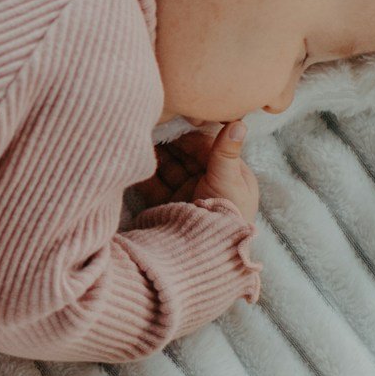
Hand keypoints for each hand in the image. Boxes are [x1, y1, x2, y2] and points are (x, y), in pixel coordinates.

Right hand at [132, 122, 259, 220]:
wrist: (207, 254)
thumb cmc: (226, 215)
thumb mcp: (228, 180)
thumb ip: (226, 151)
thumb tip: (238, 122)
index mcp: (230, 173)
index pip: (207, 147)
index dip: (189, 137)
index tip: (172, 127)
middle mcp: (208, 181)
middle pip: (186, 156)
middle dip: (169, 145)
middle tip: (151, 130)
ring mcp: (188, 194)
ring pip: (168, 168)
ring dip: (156, 158)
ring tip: (140, 144)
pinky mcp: (170, 206)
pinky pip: (155, 185)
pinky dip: (146, 175)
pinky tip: (136, 163)